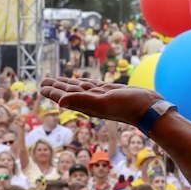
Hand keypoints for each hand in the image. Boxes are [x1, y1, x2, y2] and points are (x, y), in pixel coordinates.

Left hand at [38, 78, 154, 125]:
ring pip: (80, 88)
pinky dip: (84, 83)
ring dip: (68, 84)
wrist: (148, 108)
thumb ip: (81, 101)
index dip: (53, 92)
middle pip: (70, 92)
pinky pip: (92, 86)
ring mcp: (101, 96)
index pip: (65, 97)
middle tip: (44, 81)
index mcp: (87, 105)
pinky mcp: (110, 92)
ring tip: (58, 80)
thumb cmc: (128, 107)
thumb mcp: (103, 102)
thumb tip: (59, 102)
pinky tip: (82, 82)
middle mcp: (92, 101)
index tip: (41, 87)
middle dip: (57, 87)